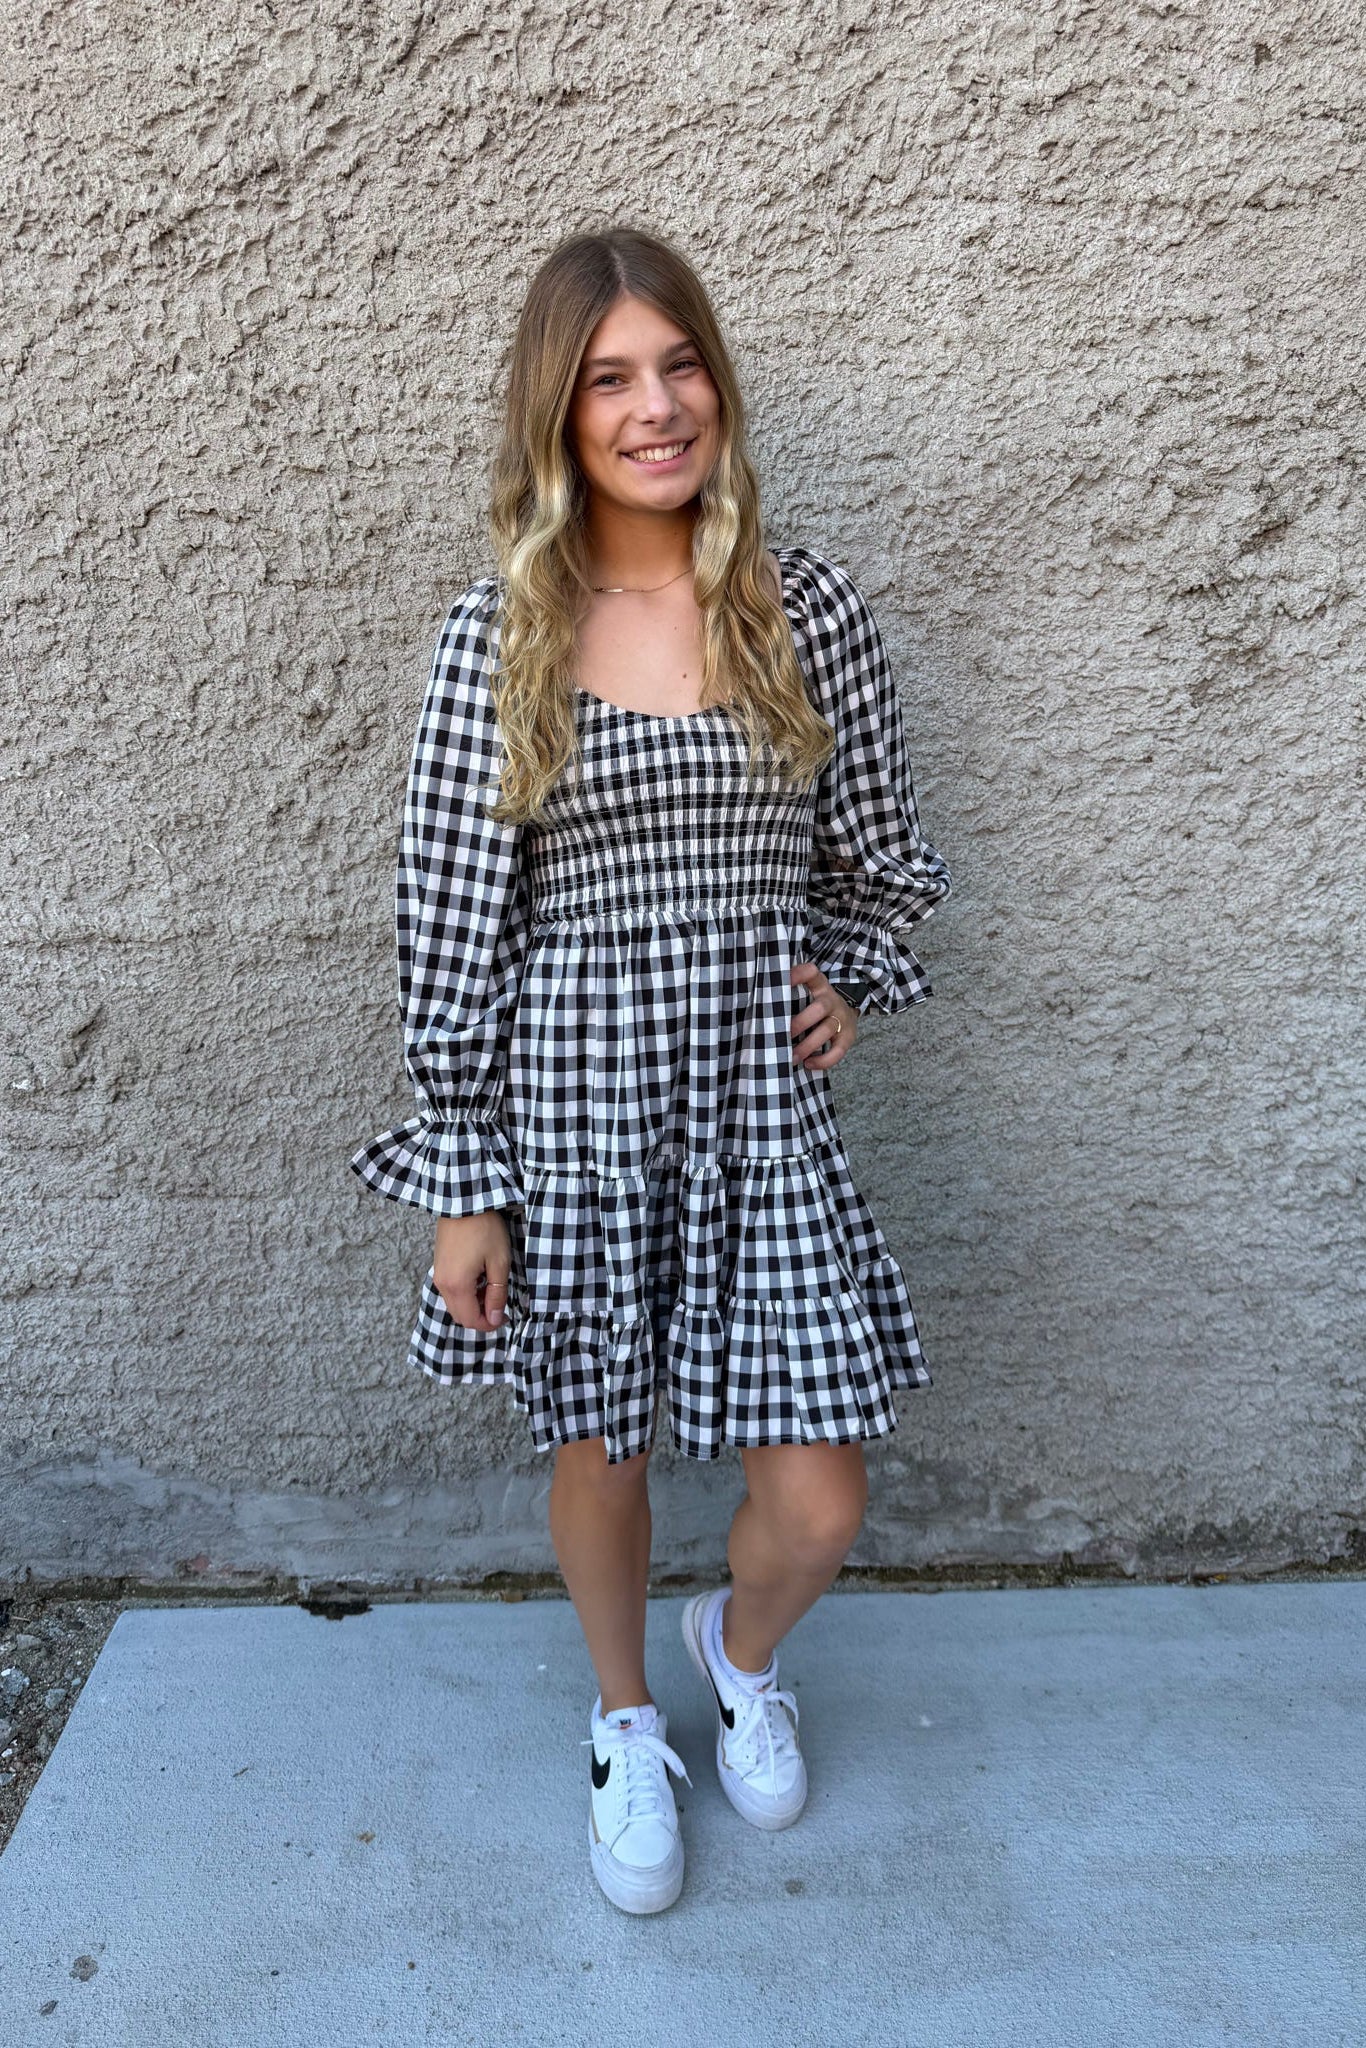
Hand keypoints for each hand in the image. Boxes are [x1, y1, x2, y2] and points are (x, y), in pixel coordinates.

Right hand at [433, 1210, 511, 1330]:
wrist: (463, 1201)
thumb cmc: (485, 1229)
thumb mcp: (499, 1262)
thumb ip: (497, 1293)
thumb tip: (494, 1318)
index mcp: (458, 1286)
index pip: (471, 1320)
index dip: (489, 1324)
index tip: (504, 1316)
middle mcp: (443, 1285)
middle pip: (459, 1316)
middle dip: (480, 1316)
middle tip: (499, 1303)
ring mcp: (438, 1275)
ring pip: (454, 1304)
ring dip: (473, 1304)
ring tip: (491, 1287)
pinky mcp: (439, 1266)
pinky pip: (450, 1291)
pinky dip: (465, 1293)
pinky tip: (479, 1278)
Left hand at [789, 962, 857, 1070]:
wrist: (845, 1015)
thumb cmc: (814, 1006)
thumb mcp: (807, 993)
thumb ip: (788, 994)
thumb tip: (754, 1002)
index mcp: (819, 986)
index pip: (812, 973)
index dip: (800, 974)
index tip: (784, 980)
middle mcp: (831, 1000)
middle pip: (820, 1007)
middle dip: (801, 1022)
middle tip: (782, 1034)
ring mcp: (841, 1018)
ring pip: (827, 1029)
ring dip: (807, 1046)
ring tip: (790, 1057)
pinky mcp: (847, 1037)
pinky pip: (838, 1050)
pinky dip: (823, 1060)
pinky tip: (808, 1063)